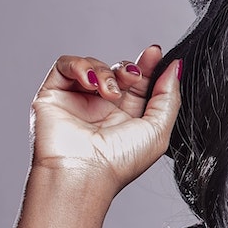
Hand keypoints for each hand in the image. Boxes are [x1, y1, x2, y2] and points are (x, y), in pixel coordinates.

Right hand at [30, 45, 181, 192]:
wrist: (82, 174)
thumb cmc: (119, 162)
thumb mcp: (158, 130)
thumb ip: (169, 96)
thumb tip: (175, 67)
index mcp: (127, 118)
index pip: (138, 82)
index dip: (147, 65)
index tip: (155, 53)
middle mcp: (101, 109)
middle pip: (117, 71)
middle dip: (128, 68)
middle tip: (131, 76)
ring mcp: (77, 101)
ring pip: (94, 65)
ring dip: (107, 71)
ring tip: (109, 93)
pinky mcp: (53, 94)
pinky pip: (66, 65)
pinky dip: (81, 66)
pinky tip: (91, 83)